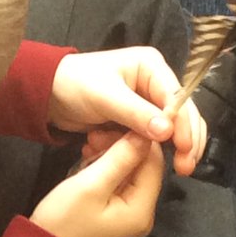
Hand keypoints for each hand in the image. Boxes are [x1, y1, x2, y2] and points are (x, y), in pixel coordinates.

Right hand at [30, 133, 163, 236]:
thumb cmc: (64, 220)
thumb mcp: (91, 184)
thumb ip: (121, 158)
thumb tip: (145, 134)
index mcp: (142, 209)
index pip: (154, 163)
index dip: (139, 139)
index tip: (112, 125)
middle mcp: (143, 213)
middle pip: (143, 167)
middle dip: (122, 148)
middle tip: (94, 137)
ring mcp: (130, 214)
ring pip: (130, 173)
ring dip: (112, 156)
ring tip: (88, 149)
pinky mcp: (116, 213)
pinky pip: (119, 183)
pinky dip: (106, 169)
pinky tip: (88, 161)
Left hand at [49, 48, 206, 175]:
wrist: (49, 94)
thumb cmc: (75, 85)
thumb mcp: (105, 97)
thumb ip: (136, 114)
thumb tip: (167, 132)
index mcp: (151, 66)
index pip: (177, 98)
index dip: (184, 125)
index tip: (184, 150)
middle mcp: (155, 81)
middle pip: (182, 113)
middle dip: (186, 140)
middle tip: (185, 167)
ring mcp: (148, 101)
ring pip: (173, 128)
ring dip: (172, 148)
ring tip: (177, 169)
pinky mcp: (139, 118)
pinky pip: (155, 136)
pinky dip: (153, 149)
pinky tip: (147, 162)